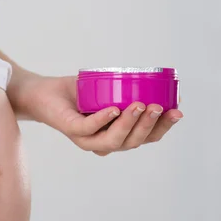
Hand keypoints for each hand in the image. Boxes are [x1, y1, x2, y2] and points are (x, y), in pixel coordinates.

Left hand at [12, 74, 182, 155]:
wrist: (43, 93)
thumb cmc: (76, 93)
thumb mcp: (108, 90)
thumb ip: (127, 90)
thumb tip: (157, 78)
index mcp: (116, 135)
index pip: (145, 137)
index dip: (163, 128)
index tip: (177, 111)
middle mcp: (102, 142)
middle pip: (132, 142)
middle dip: (149, 125)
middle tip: (159, 107)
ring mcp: (85, 138)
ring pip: (112, 141)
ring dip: (129, 124)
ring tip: (141, 106)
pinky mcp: (70, 130)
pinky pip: (88, 129)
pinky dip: (103, 120)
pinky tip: (114, 108)